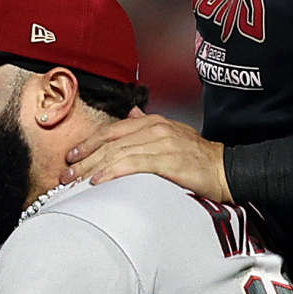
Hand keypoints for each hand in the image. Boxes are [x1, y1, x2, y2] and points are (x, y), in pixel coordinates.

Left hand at [64, 111, 230, 201]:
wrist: (226, 169)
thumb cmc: (199, 158)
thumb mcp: (172, 135)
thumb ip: (148, 125)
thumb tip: (132, 114)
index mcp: (153, 122)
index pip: (113, 130)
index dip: (89, 142)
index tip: (72, 155)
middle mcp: (155, 128)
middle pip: (110, 141)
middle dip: (84, 157)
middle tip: (66, 172)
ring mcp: (161, 142)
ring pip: (117, 153)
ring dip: (92, 167)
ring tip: (76, 179)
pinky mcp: (167, 159)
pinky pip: (133, 164)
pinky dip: (112, 171)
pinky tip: (99, 180)